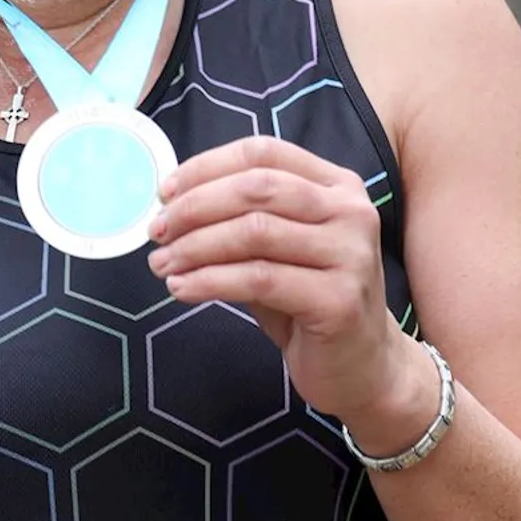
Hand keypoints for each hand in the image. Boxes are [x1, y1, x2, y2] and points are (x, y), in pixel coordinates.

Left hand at [148, 136, 430, 437]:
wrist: (364, 367)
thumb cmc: (310, 303)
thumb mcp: (277, 250)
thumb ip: (240, 220)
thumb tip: (171, 206)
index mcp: (337, 185)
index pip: (263, 153)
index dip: (207, 166)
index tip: (165, 192)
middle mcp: (351, 211)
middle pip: (256, 188)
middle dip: (195, 206)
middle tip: (157, 231)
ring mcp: (350, 255)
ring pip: (254, 232)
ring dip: (195, 247)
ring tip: (162, 264)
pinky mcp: (339, 300)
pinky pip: (259, 280)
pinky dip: (210, 281)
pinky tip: (182, 289)